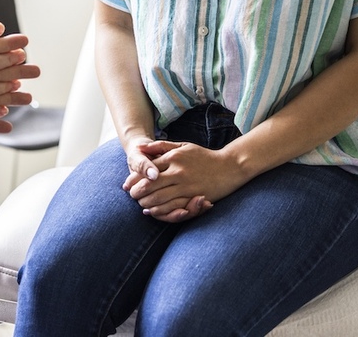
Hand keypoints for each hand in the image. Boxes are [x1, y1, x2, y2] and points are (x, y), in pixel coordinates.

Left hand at [123, 140, 245, 222]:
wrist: (229, 166)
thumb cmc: (203, 156)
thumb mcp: (182, 146)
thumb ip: (160, 146)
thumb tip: (140, 147)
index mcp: (174, 157)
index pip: (147, 169)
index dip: (135, 178)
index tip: (127, 184)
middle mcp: (178, 171)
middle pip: (150, 184)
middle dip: (137, 192)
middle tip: (131, 196)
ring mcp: (186, 185)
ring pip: (159, 197)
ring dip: (146, 203)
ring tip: (140, 204)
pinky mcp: (194, 196)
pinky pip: (172, 206)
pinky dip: (160, 210)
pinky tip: (153, 211)